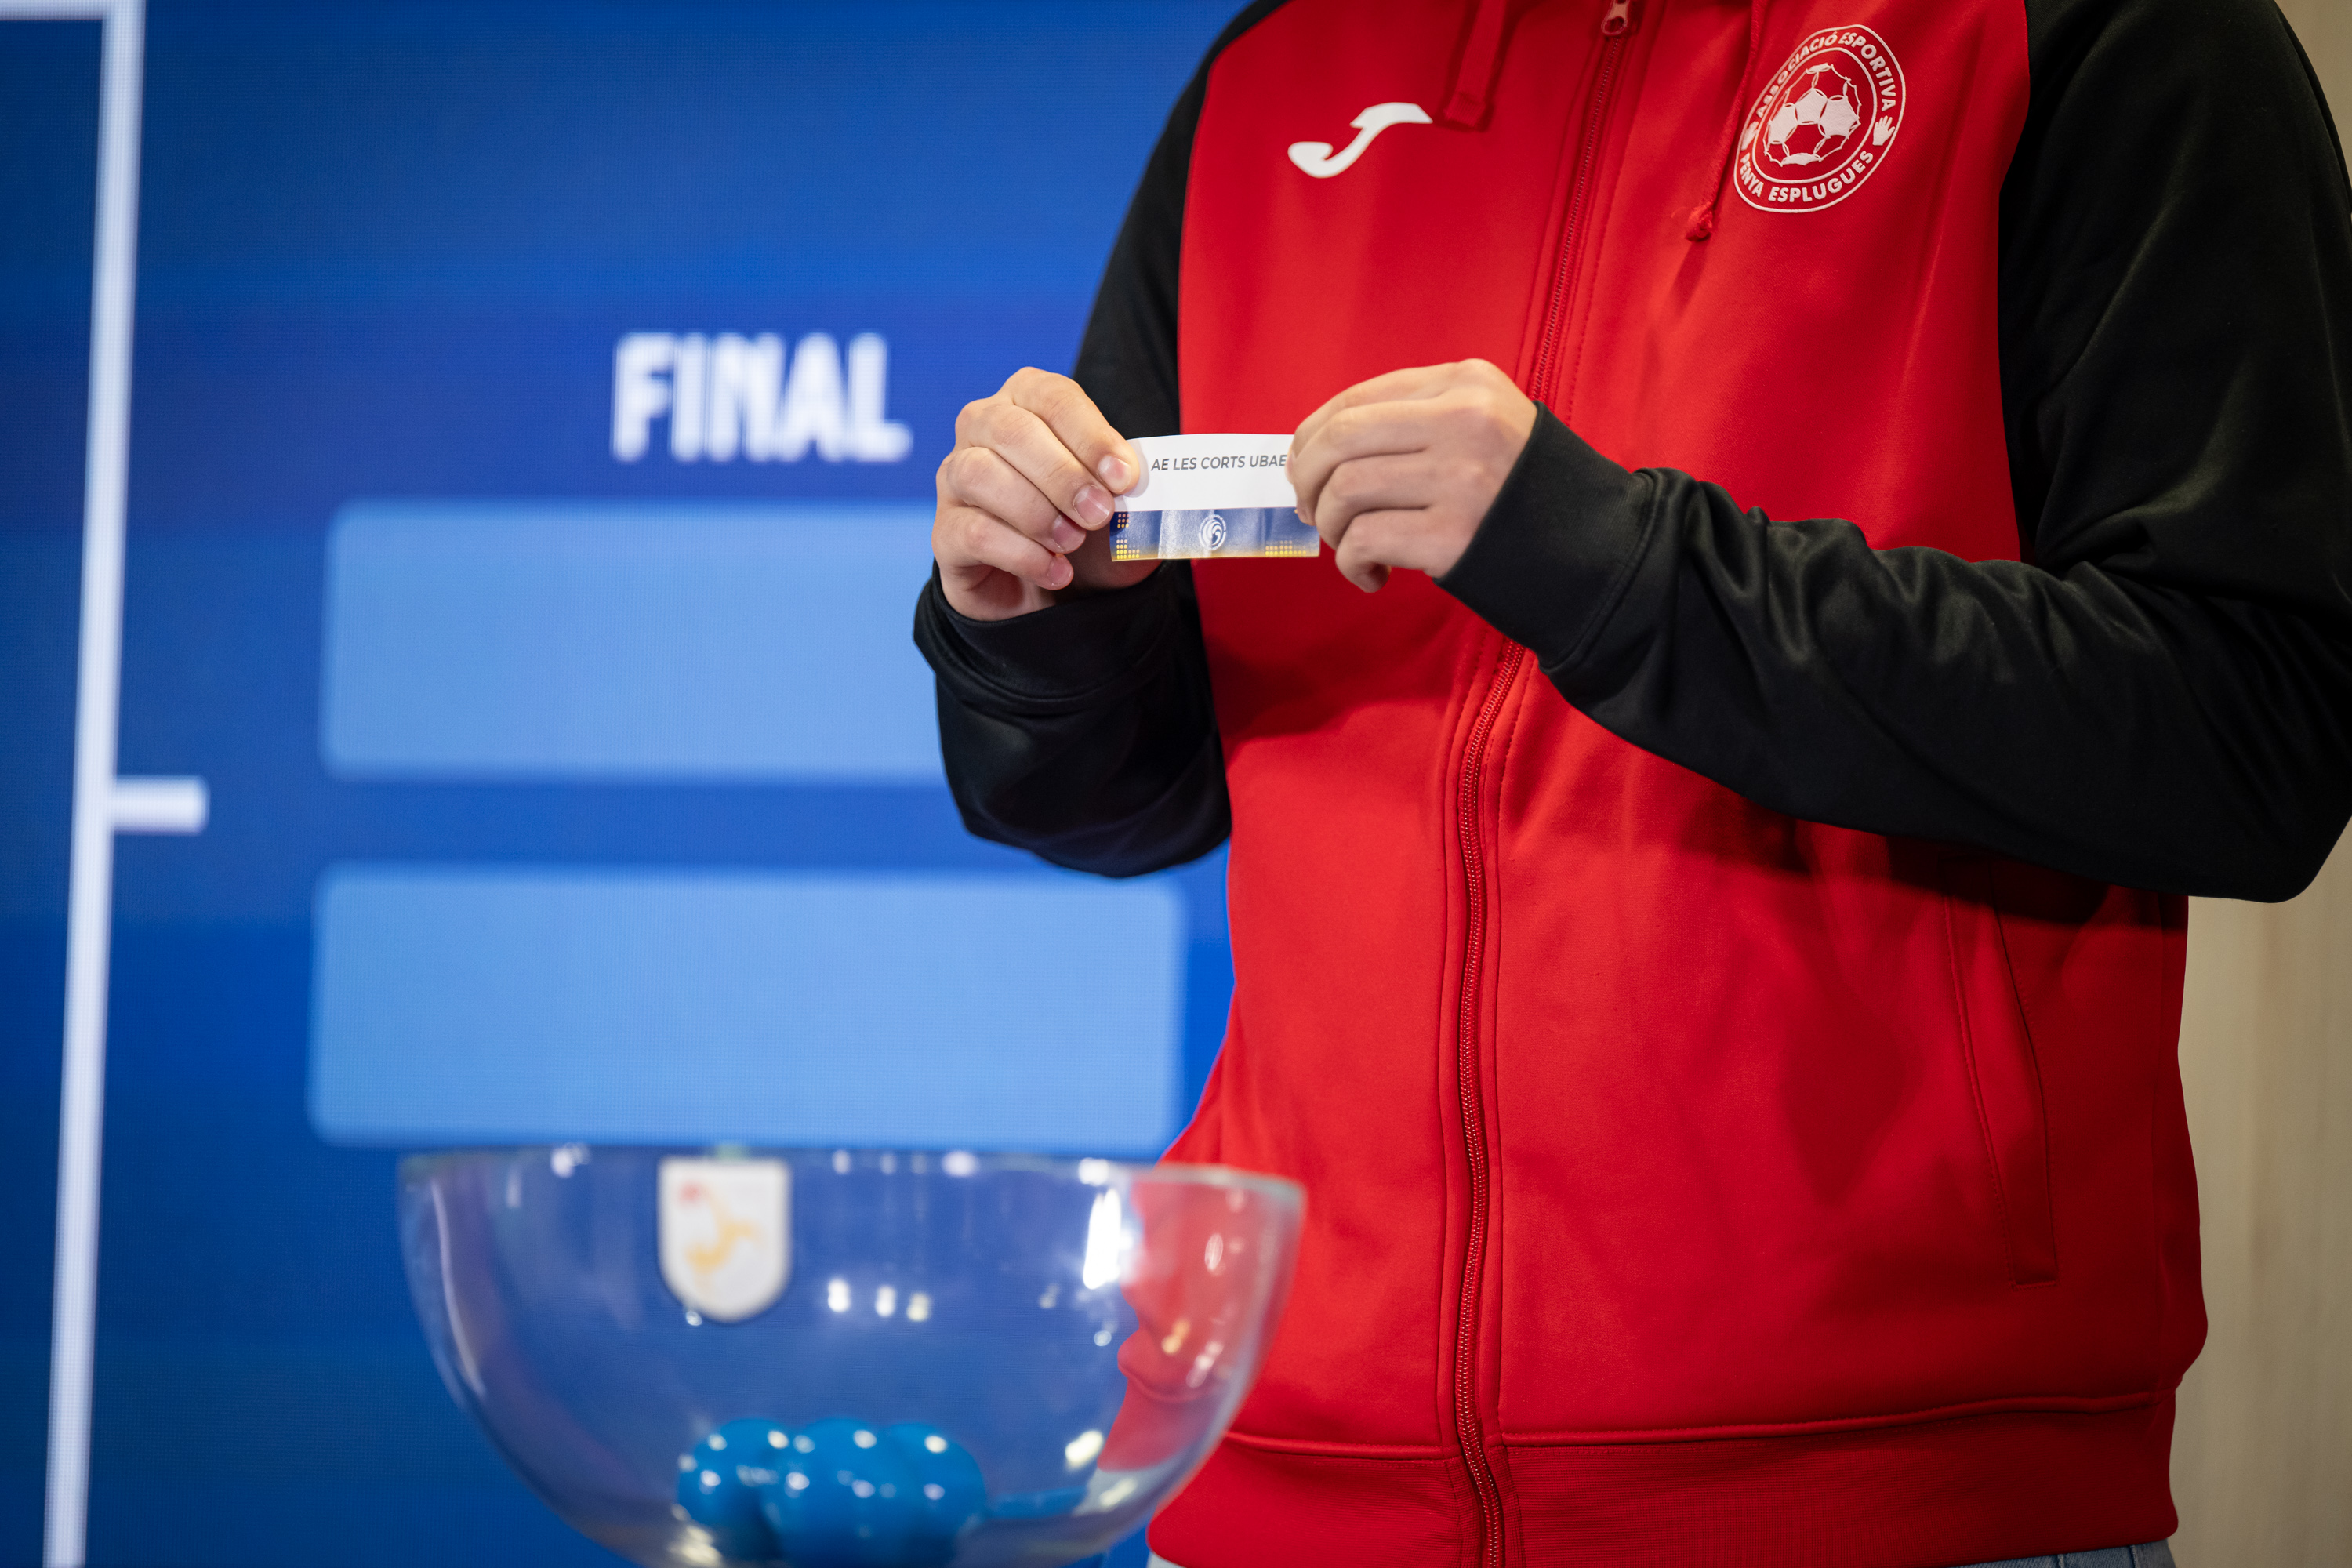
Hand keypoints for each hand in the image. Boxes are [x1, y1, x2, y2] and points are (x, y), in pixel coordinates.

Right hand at [934, 368, 1153, 620]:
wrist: (1059, 591)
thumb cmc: (1089, 532)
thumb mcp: (1121, 507)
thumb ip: (1130, 491)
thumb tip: (1133, 485)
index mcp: (1028, 402)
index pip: (1053, 398)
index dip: (1090, 436)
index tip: (1124, 477)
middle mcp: (983, 429)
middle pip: (1011, 431)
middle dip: (1063, 475)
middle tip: (1099, 515)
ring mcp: (955, 478)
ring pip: (980, 474)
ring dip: (1036, 511)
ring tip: (1073, 542)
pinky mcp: (945, 531)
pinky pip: (972, 531)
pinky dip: (1022, 554)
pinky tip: (1056, 570)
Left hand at [1288, 359, 1536, 592]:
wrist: (1598, 552)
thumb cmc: (1523, 494)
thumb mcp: (1487, 425)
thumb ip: (1418, 422)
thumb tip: (1316, 450)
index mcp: (1467, 384)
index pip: (1358, 400)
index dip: (1312, 437)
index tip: (1301, 469)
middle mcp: (1464, 421)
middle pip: (1340, 440)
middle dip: (1308, 480)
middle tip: (1312, 512)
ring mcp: (1461, 477)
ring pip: (1345, 490)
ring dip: (1332, 527)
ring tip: (1351, 546)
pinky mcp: (1455, 535)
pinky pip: (1365, 540)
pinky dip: (1352, 563)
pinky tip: (1372, 575)